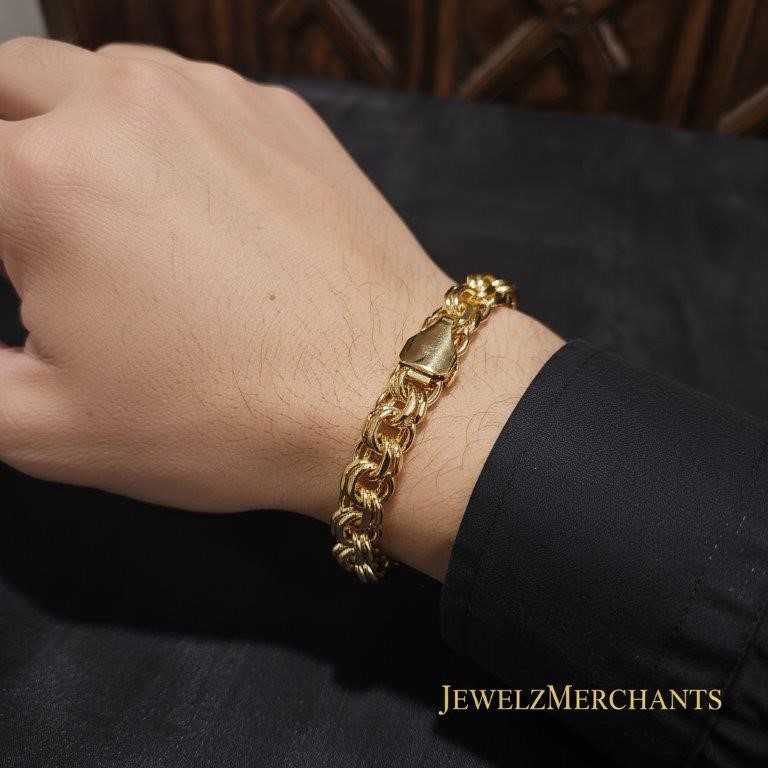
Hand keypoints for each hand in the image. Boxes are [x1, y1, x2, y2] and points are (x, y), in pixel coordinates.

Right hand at [0, 38, 561, 578]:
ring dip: (83, 130)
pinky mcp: (281, 111)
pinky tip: (202, 206)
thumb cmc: (229, 418)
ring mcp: (215, 96)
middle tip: (38, 230)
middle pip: (12, 86)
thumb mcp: (54, 428)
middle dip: (7, 149)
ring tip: (119, 219)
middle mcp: (127, 106)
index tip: (20, 268)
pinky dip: (170, 135)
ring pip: (102, 76)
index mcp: (48, 179)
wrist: (387, 392)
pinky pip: (193, 95)